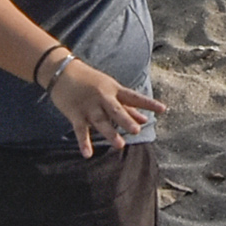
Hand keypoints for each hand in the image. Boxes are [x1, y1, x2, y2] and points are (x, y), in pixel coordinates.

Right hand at [45, 53, 162, 153]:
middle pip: (116, 110)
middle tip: (136, 130)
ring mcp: (89, 106)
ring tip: (119, 145)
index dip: (148, 103)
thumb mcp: (110, 89)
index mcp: (114, 90)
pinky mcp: (75, 113)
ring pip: (100, 121)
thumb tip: (145, 119)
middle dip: (126, 119)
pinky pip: (80, 130)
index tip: (163, 109)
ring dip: (110, 132)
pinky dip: (84, 142)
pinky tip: (88, 154)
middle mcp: (103, 98)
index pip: (134, 97)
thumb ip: (127, 106)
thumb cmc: (90, 81)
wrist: (62, 71)